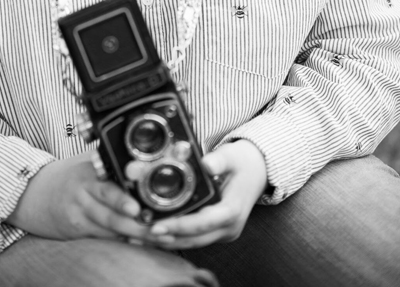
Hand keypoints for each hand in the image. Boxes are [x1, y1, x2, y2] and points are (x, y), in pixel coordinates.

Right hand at [6, 151, 149, 242]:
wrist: (31, 192)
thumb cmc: (67, 175)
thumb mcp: (86, 162)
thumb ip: (109, 163)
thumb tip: (142, 163)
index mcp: (87, 173)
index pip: (107, 188)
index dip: (123, 200)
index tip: (137, 208)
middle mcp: (82, 195)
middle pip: (111, 215)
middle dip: (137, 224)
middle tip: (157, 229)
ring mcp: (78, 215)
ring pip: (109, 230)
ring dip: (134, 235)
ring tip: (156, 237)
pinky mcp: (76, 230)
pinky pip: (102, 237)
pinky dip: (121, 240)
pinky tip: (137, 242)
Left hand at [146, 139, 267, 249]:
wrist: (258, 171)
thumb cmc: (243, 162)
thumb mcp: (232, 156)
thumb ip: (219, 160)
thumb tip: (206, 163)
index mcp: (232, 210)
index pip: (202, 224)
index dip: (179, 226)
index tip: (157, 225)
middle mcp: (229, 227)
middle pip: (194, 239)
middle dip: (167, 238)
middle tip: (140, 233)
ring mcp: (224, 232)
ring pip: (193, 243)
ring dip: (168, 240)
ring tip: (142, 235)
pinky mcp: (218, 232)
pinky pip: (195, 239)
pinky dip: (176, 236)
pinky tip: (157, 233)